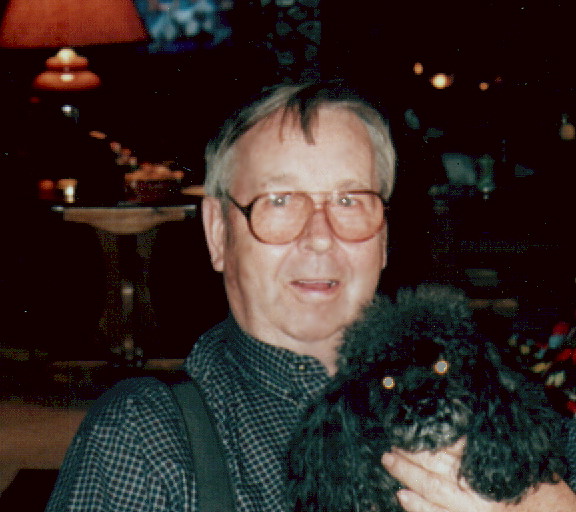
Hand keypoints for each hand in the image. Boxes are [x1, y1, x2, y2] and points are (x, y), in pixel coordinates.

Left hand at [381, 438, 575, 511]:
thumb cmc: (536, 486)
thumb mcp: (516, 453)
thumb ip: (483, 439)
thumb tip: (457, 409)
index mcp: (488, 462)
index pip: (452, 441)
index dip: (428, 432)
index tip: (409, 422)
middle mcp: (478, 485)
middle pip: (435, 462)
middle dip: (410, 451)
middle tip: (391, 441)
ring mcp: (471, 508)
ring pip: (431, 487)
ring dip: (407, 474)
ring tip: (389, 461)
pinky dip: (418, 507)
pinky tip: (402, 496)